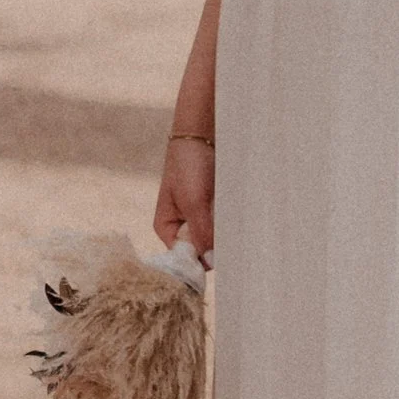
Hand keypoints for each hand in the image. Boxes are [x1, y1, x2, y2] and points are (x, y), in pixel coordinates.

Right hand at [155, 129, 215, 264]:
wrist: (202, 135)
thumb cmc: (189, 165)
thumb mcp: (194, 201)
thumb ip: (201, 232)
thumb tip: (210, 263)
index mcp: (165, 228)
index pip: (182, 258)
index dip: (198, 262)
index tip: (217, 258)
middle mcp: (180, 228)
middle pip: (200, 251)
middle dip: (213, 246)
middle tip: (227, 233)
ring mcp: (197, 220)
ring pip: (213, 240)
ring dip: (223, 233)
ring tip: (227, 215)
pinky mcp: (212, 211)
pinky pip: (222, 227)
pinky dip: (228, 223)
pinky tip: (232, 212)